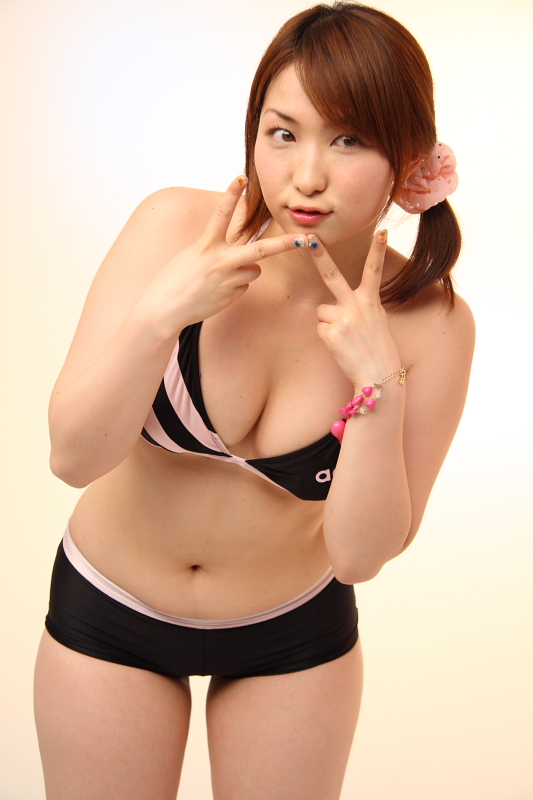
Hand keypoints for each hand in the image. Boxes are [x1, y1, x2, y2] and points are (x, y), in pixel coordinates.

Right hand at [147, 176, 300, 329]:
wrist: (165, 309)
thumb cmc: (175, 280)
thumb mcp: (191, 256)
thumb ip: (216, 250)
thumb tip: (244, 259)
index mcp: (206, 245)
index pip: (220, 215)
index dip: (231, 195)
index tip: (241, 178)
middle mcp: (220, 262)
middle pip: (260, 250)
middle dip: (285, 244)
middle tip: (305, 239)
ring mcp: (228, 281)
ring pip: (254, 269)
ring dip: (245, 270)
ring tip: (221, 277)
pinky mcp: (232, 296)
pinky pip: (244, 286)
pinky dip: (235, 287)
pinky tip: (217, 291)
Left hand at [309, 231, 400, 386]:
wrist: (377, 376)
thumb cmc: (378, 350)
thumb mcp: (376, 322)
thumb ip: (359, 308)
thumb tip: (335, 307)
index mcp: (371, 301)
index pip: (375, 271)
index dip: (378, 250)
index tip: (381, 231)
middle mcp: (356, 306)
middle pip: (332, 275)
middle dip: (318, 255)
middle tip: (307, 237)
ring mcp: (342, 319)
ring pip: (322, 312)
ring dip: (329, 324)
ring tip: (346, 339)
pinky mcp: (331, 333)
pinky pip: (320, 329)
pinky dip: (328, 338)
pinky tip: (341, 347)